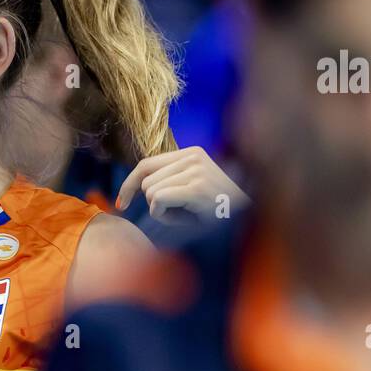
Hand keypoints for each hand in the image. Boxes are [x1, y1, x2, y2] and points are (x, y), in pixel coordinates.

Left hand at [116, 145, 248, 224]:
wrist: (249, 218)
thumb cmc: (218, 209)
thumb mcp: (191, 190)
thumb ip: (168, 182)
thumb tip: (137, 187)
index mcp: (191, 153)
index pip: (146, 164)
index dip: (128, 185)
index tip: (121, 204)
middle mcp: (192, 156)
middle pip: (146, 181)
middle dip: (154, 202)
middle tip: (180, 212)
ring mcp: (195, 170)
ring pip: (150, 192)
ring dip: (162, 210)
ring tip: (187, 213)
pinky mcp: (195, 186)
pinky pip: (158, 200)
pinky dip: (164, 215)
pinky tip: (185, 217)